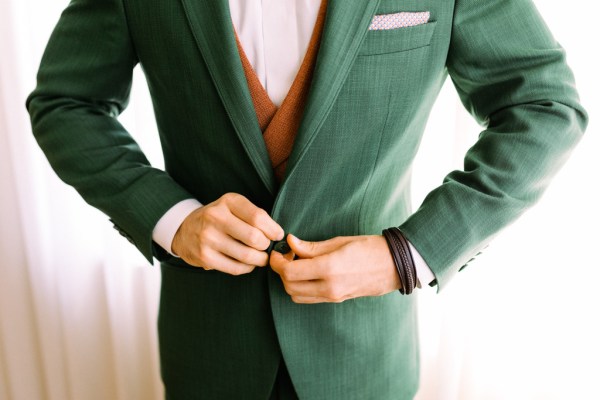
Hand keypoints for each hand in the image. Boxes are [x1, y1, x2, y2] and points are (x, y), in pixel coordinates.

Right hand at [172, 193, 283, 274]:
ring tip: (261, 257)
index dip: (273, 230)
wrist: (184, 229)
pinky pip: (236, 268)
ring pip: (247, 256)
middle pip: (254, 238)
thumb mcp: (233, 207)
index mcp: (228, 201)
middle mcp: (216, 217)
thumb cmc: (219, 218)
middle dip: (266, 246)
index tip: (277, 235)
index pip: (258, 217)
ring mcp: (208, 238)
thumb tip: (279, 236)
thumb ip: (254, 216)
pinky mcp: (205, 257)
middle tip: (266, 247)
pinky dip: (247, 268)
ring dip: (260, 260)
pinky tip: (248, 263)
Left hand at [269, 234, 400, 303]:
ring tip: (297, 265)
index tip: (276, 251)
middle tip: (286, 256)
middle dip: (281, 271)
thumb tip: (290, 242)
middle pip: (289, 286)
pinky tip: (308, 273)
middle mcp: (329, 287)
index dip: (277, 262)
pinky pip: (309, 298)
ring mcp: (333, 296)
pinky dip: (301, 288)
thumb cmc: (369, 248)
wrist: (394, 265)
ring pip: (296, 295)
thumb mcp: (339, 242)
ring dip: (290, 281)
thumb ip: (311, 246)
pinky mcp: (336, 300)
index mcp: (329, 269)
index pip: (289, 272)